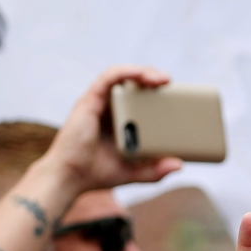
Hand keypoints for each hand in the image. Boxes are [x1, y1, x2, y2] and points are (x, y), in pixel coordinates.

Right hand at [40, 65, 182, 194]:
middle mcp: (109, 108)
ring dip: (143, 72)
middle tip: (171, 84)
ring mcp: (99, 103)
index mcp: (119, 120)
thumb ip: (155, 170)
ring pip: (122, 76)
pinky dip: (125, 72)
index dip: (156, 92)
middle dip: (153, 78)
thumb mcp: (134, 172)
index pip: (139, 98)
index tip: (177, 96)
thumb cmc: (97, 173)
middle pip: (133, 83)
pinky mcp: (90, 100)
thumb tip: (179, 165)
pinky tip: (141, 74)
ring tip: (162, 79)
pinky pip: (108, 77)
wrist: (70, 178)